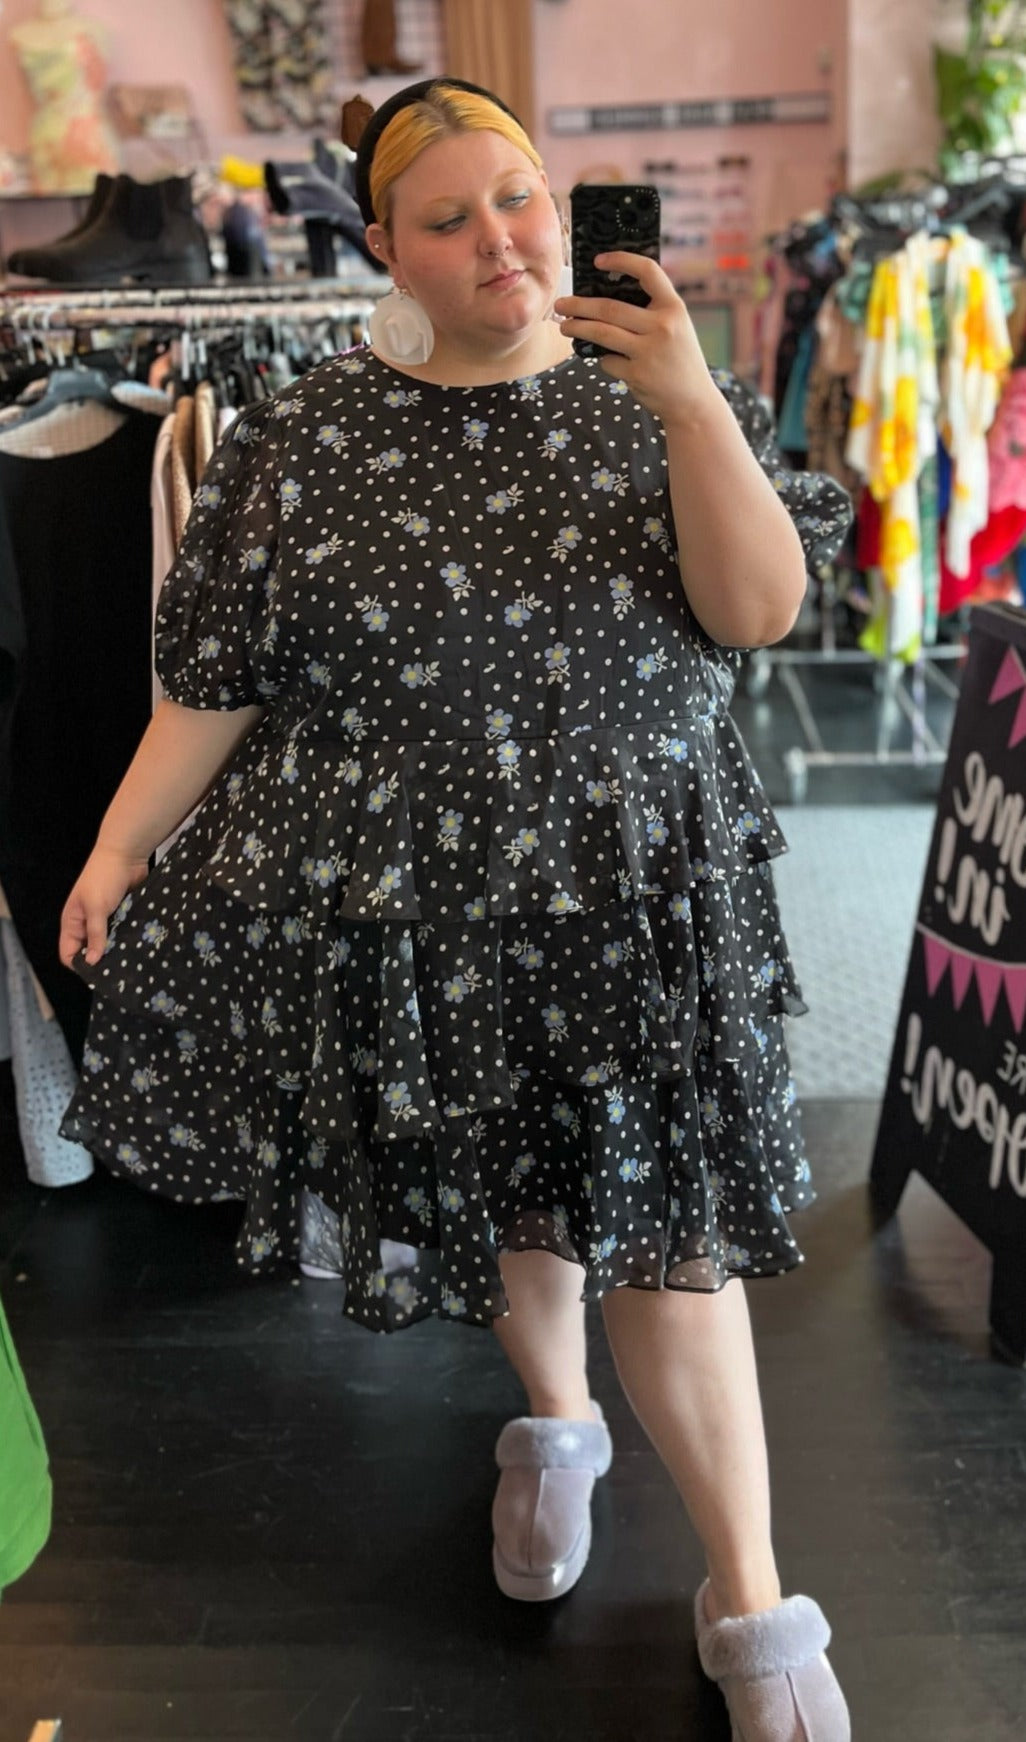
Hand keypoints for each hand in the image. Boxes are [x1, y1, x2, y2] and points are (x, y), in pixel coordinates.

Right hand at [59, 844, 149, 969]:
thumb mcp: (96, 907)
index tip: (98, 974)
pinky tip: (139, 947)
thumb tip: (92, 962)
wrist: (126, 854)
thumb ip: (95, 934)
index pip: (68, 952)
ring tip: (131, 962)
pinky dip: (128, 938)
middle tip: (119, 971)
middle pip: (89, 950)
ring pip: (108, 943)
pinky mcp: (122, 914)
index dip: (79, 964)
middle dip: (101, 960)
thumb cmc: (104, 878)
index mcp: (73, 922)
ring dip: (117, 950)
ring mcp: (105, 919)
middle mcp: (87, 923)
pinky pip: (123, 932)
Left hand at [554, 251, 717, 424]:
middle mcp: (663, 326)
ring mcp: (649, 352)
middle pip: (610, 308)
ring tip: (563, 326)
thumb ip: (652, 311)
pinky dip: (602, 359)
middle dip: (579, 305)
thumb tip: (606, 297)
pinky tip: (605, 359)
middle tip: (561, 304)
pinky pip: (607, 361)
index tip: (598, 260)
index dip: (621, 260)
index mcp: (674, 308)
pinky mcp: (637, 374)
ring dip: (577, 328)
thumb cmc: (679, 360)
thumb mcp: (677, 327)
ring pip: (601, 333)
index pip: (648, 271)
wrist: (693, 403)